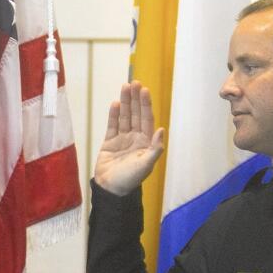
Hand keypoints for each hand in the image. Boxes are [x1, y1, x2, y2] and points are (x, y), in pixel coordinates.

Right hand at [93, 81, 165, 195]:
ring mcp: (122, 139)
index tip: (144, 90)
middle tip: (134, 82)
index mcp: (146, 142)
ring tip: (124, 87)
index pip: (146, 119)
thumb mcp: (146, 165)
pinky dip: (113, 115)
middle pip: (136, 114)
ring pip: (124, 117)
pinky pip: (112, 125)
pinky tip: (115, 103)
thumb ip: (155, 148)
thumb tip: (162, 130)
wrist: (111, 189)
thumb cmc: (130, 179)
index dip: (145, 105)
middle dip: (135, 99)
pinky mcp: (109, 142)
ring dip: (125, 102)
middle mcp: (135, 138)